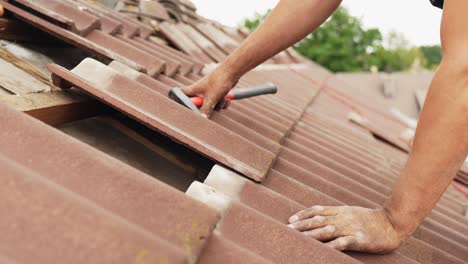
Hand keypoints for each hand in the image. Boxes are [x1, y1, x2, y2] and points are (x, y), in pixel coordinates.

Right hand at [182, 70, 237, 117]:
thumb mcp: (211, 98)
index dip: (178, 100)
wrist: (232, 72)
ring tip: (221, 100)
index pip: (180, 94)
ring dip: (217, 105)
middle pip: (197, 104)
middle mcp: (199, 91)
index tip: (181, 108)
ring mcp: (208, 92)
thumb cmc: (219, 82)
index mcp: (193, 90)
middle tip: (209, 106)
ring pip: (209, 105)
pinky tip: (227, 99)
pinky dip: (222, 102)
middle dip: (205, 108)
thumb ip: (205, 110)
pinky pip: (217, 102)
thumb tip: (201, 119)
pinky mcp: (216, 93)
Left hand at [288, 206, 407, 253]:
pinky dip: (333, 245)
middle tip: (287, 230)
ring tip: (298, 238)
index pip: (317, 210)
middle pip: (318, 220)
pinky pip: (344, 242)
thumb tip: (320, 218)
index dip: (303, 214)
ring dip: (311, 234)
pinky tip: (323, 248)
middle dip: (301, 225)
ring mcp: (350, 228)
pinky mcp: (359, 239)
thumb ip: (337, 214)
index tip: (290, 220)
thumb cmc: (371, 219)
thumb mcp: (351, 213)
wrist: (393, 222)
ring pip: (327, 230)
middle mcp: (342, 218)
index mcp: (340, 211)